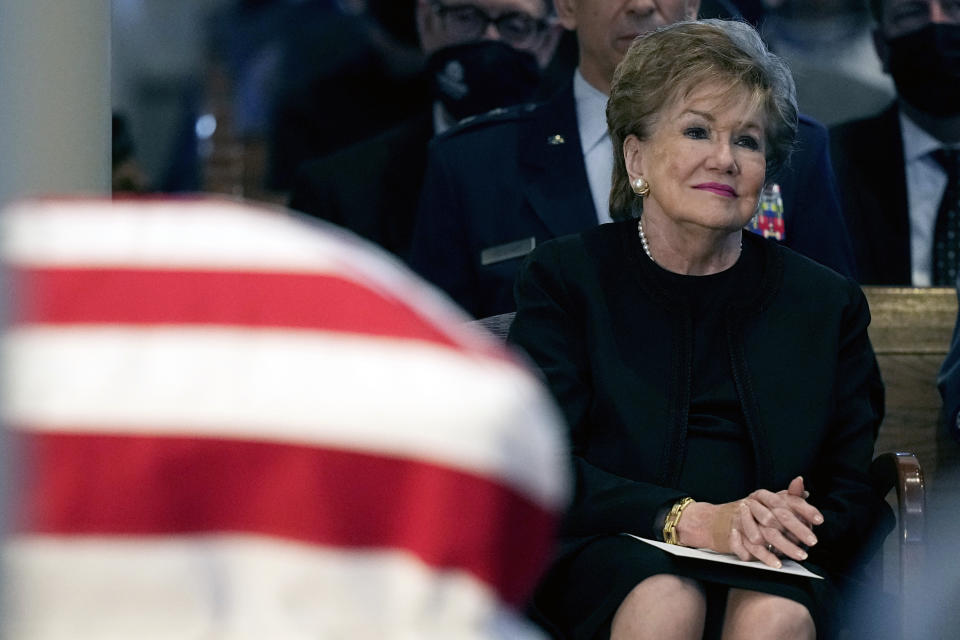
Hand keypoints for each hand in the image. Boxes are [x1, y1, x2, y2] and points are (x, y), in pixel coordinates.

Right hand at [675, 477, 823, 568]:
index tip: (820, 519)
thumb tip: (805, 490)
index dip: (804, 509)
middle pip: (777, 518)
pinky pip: (751, 548)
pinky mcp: (733, 535)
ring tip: (799, 557)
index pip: (786, 500)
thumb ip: (786, 496)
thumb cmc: (746, 512)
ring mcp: (741, 520)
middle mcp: (751, 505)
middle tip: (813, 542)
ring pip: (765, 534)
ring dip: (784, 548)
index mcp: (761, 495)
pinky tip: (777, 564)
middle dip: (797, 531)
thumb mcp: (765, 501)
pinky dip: (764, 557)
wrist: (712, 521)